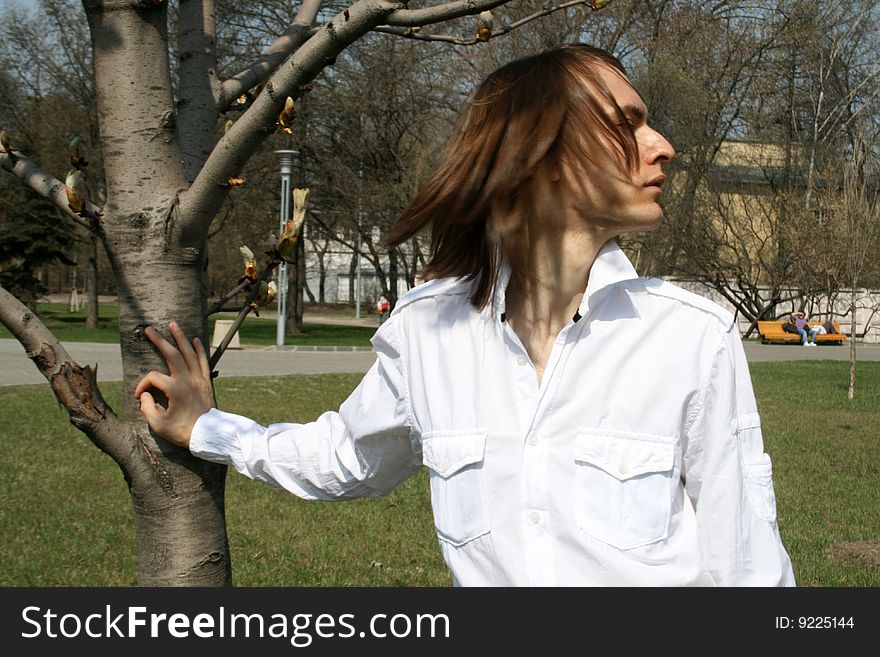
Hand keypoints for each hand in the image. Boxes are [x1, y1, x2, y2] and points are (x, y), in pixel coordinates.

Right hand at [134, 321, 215, 448]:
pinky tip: (196, 340)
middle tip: (149, 329)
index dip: (142, 386)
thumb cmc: (183, 432)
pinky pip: (204, 361)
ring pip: (189, 353)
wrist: (209, 435)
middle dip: (159, 340)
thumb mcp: (159, 425)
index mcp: (175, 390)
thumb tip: (145, 396)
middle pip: (172, 354)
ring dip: (181, 338)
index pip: (152, 378)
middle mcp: (187, 380)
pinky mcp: (206, 382)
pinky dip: (200, 349)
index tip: (139, 397)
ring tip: (173, 324)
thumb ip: (147, 409)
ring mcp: (199, 379)